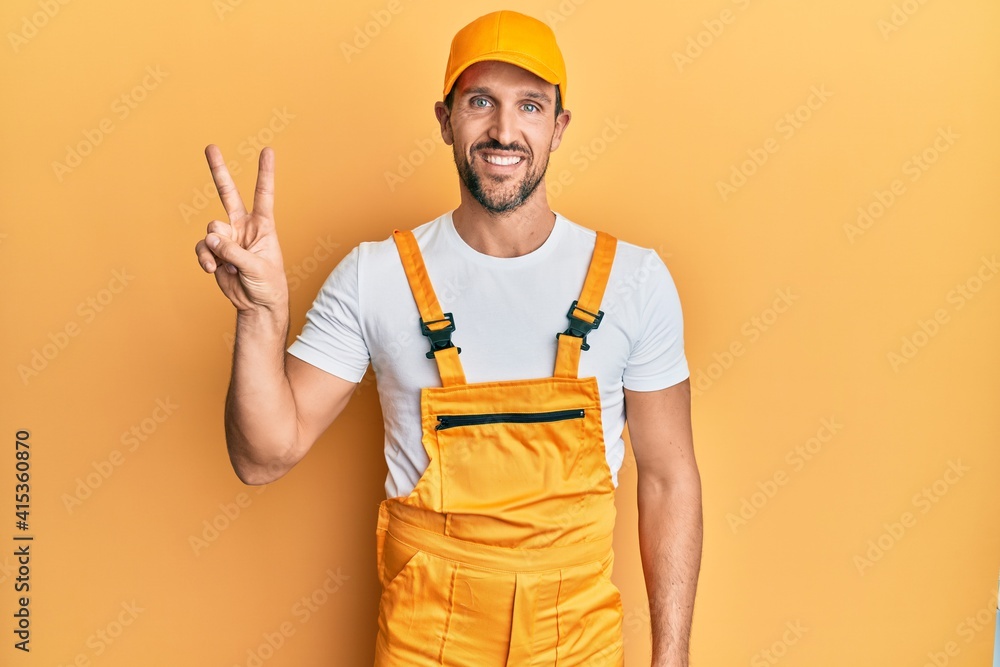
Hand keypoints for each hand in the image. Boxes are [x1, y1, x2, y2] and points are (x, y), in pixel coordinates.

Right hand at [194, 145, 287, 312]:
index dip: (265, 172)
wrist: (257, 304)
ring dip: (216, 248)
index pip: (264, 194)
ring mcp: (227, 238)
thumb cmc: (268, 284)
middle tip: (210, 146)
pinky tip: (213, 270)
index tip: (267, 150)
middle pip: (228, 193)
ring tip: (226, 266)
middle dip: (218, 170)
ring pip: (211, 229)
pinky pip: (203, 247)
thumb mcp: (257, 268)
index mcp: (263, 225)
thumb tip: (211, 237)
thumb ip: (234, 252)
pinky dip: (205, 258)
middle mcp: (243, 226)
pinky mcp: (214, 252)